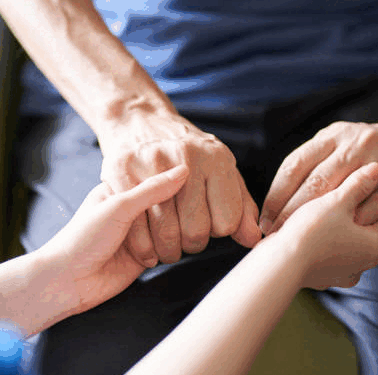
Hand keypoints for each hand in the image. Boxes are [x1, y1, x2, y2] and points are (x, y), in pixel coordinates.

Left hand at [37, 165, 189, 312]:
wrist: (69, 281)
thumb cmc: (83, 238)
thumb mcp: (118, 207)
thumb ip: (152, 190)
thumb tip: (183, 171)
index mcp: (120, 187)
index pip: (156, 180)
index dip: (169, 186)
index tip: (180, 189)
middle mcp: (131, 208)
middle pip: (166, 204)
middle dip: (166, 217)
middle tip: (150, 227)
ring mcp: (140, 232)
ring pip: (171, 226)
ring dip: (166, 238)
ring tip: (148, 247)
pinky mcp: (147, 254)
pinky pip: (169, 248)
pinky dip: (169, 251)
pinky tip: (161, 254)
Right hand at [100, 112, 260, 265]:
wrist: (141, 121)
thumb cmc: (188, 155)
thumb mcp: (221, 172)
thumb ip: (241, 206)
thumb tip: (254, 239)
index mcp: (216, 159)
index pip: (226, 222)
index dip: (218, 231)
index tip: (209, 225)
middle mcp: (186, 158)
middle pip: (195, 231)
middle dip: (192, 244)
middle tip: (185, 239)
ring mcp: (152, 163)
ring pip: (165, 234)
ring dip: (168, 250)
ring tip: (168, 244)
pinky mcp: (123, 171)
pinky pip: (136, 228)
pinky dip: (143, 247)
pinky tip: (148, 244)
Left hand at [259, 121, 377, 233]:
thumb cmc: (371, 153)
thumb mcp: (339, 147)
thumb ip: (313, 168)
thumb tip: (275, 207)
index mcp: (332, 136)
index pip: (294, 166)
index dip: (276, 196)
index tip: (264, 222)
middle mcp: (354, 143)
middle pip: (314, 181)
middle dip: (290, 212)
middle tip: (277, 236)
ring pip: (342, 191)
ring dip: (318, 220)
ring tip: (302, 240)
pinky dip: (359, 219)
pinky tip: (345, 234)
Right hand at [266, 162, 377, 289]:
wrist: (279, 264)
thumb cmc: (311, 231)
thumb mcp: (337, 201)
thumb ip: (358, 184)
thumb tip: (377, 168)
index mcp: (373, 247)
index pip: (367, 213)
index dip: (349, 200)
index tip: (334, 194)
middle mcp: (360, 266)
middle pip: (350, 230)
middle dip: (336, 217)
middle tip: (319, 206)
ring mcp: (337, 276)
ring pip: (332, 243)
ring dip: (322, 232)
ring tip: (305, 220)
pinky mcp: (316, 279)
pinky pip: (316, 256)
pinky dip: (309, 246)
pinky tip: (297, 236)